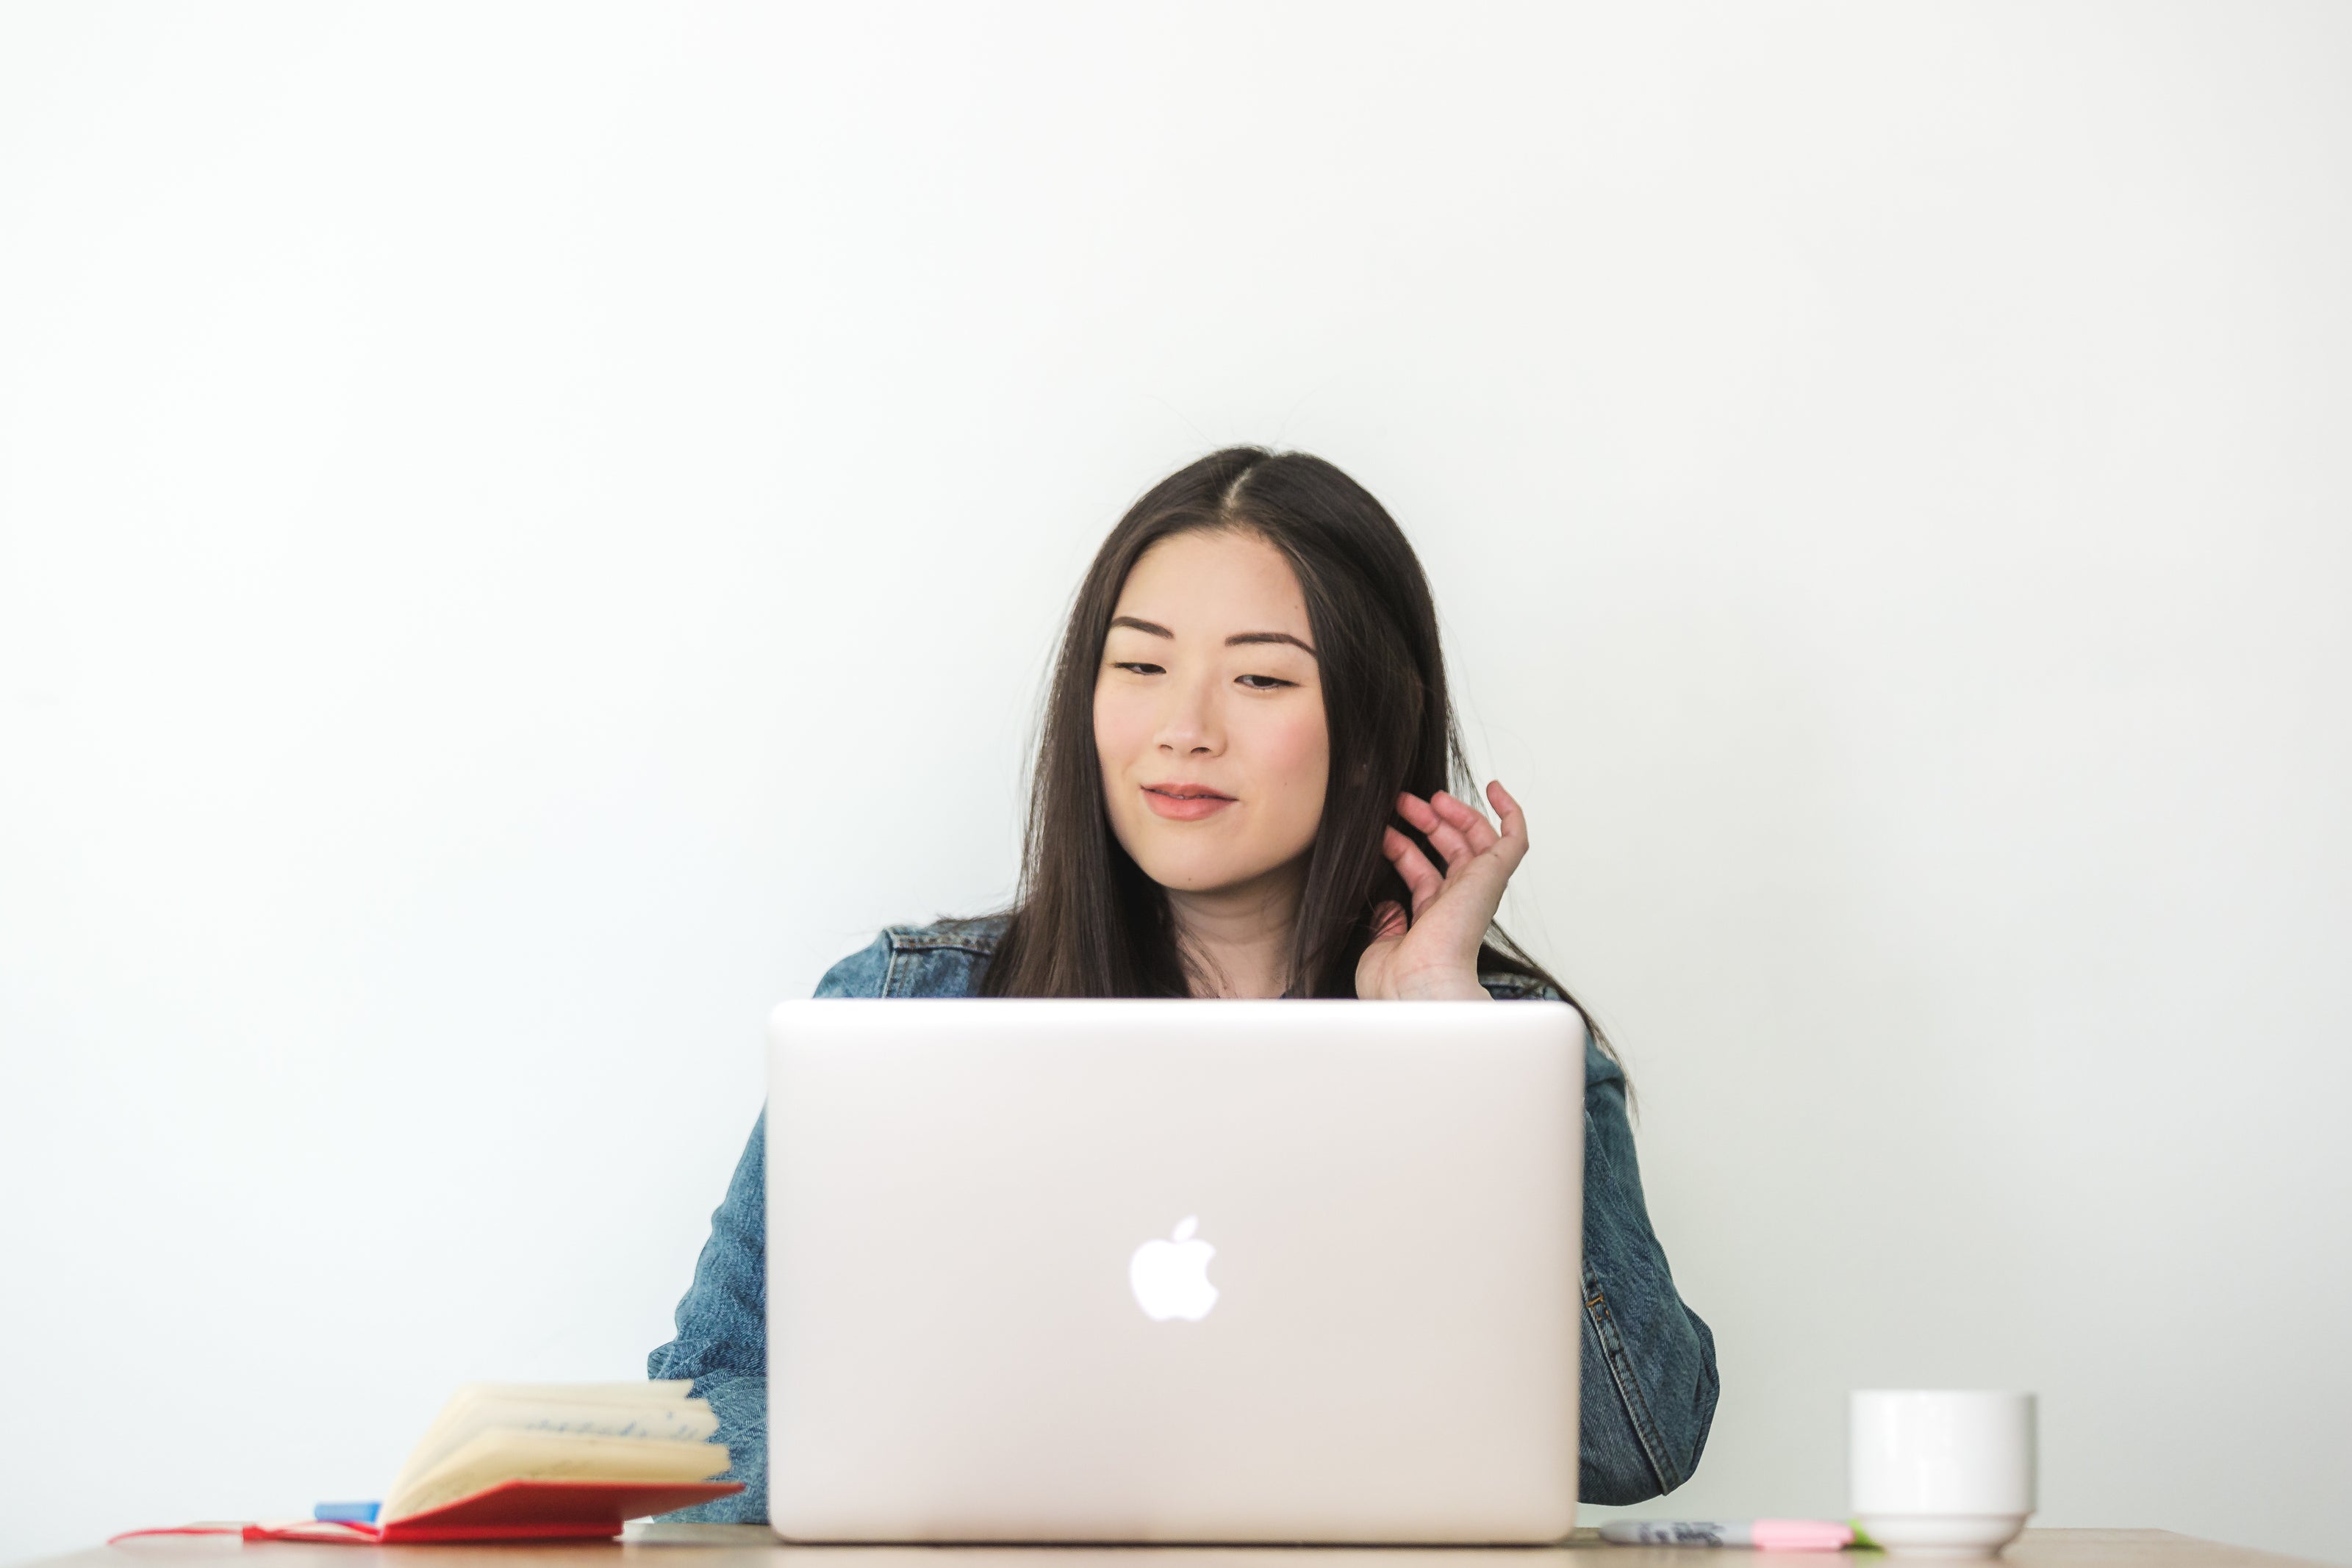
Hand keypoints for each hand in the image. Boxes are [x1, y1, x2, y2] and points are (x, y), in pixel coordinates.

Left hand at [1355, 779, 1528, 1000]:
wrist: (1417, 989)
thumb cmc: (1396, 983)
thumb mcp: (1379, 946)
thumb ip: (1385, 922)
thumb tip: (1388, 905)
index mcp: (1435, 923)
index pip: (1425, 876)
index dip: (1404, 850)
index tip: (1384, 832)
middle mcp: (1460, 905)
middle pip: (1451, 852)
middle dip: (1427, 823)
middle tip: (1402, 802)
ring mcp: (1478, 890)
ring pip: (1478, 840)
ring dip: (1453, 813)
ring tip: (1426, 796)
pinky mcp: (1492, 878)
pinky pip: (1514, 839)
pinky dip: (1509, 812)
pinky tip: (1494, 787)